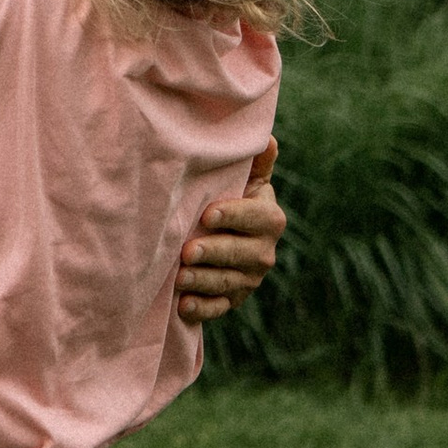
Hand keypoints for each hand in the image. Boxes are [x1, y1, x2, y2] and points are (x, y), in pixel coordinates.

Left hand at [176, 144, 280, 319]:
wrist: (222, 234)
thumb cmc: (229, 196)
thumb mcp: (244, 178)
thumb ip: (256, 162)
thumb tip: (267, 138)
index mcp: (269, 218)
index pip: (256, 217)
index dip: (233, 216)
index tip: (206, 214)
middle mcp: (264, 251)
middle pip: (242, 254)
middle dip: (214, 253)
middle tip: (187, 251)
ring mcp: (249, 279)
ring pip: (229, 282)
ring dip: (204, 281)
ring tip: (179, 278)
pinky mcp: (233, 299)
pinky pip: (219, 308)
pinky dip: (202, 308)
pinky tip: (183, 306)